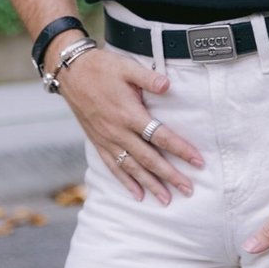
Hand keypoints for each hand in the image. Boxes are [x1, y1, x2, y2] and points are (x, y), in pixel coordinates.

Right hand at [58, 47, 203, 204]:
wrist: (71, 72)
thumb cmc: (101, 68)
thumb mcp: (127, 67)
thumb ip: (149, 78)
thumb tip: (168, 85)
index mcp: (129, 114)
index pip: (160, 136)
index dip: (181, 150)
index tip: (198, 162)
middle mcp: (119, 131)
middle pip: (149, 159)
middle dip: (170, 176)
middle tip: (188, 189)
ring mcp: (107, 139)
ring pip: (132, 168)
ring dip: (150, 185)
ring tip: (166, 199)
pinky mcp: (97, 142)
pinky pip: (112, 167)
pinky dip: (125, 182)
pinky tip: (137, 194)